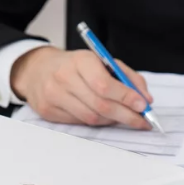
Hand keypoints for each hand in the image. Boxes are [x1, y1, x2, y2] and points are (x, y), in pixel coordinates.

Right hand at [11, 46, 152, 128]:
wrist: (38, 69)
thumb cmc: (76, 66)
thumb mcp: (102, 61)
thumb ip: (127, 77)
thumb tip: (145, 99)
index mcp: (80, 61)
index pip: (105, 84)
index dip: (126, 97)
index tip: (143, 106)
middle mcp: (64, 78)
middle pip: (100, 105)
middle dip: (126, 115)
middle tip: (142, 121)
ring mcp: (53, 96)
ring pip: (91, 117)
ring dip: (113, 120)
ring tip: (124, 117)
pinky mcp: (48, 111)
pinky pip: (80, 123)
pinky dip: (97, 122)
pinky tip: (104, 117)